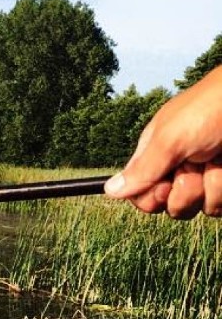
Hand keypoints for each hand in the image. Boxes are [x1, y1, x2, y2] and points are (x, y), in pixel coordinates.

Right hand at [104, 65, 221, 216]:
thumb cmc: (210, 110)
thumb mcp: (170, 139)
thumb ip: (142, 169)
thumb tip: (109, 190)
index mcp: (157, 156)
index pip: (141, 196)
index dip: (152, 198)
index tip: (164, 184)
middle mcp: (180, 170)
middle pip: (171, 207)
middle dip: (186, 193)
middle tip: (195, 166)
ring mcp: (207, 178)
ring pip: (202, 208)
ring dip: (213, 187)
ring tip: (218, 159)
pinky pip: (221, 205)